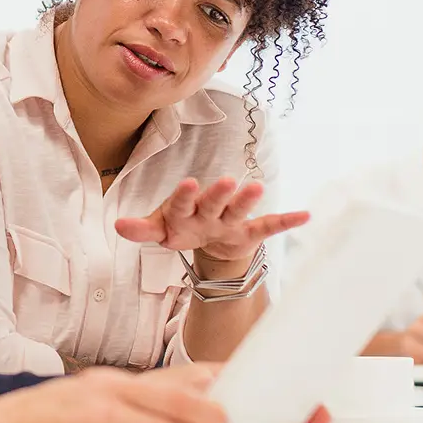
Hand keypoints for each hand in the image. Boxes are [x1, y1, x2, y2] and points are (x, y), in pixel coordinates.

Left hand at [114, 176, 308, 264]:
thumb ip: (142, 228)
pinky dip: (287, 221)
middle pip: (212, 202)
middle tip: (223, 180)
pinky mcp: (250, 231)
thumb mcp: (161, 230)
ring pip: (238, 209)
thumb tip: (117, 226)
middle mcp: (209, 211)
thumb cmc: (182, 227)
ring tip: (256, 187)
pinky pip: (270, 226)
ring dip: (247, 200)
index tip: (188, 183)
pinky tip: (305, 215)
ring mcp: (231, 220)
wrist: (210, 241)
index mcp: (185, 211)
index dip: (184, 195)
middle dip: (217, 193)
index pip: (182, 202)